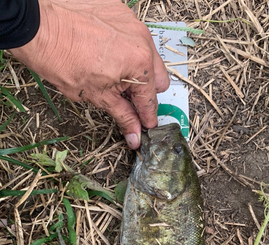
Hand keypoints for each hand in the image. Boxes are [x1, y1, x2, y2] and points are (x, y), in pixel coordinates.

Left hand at [10, 0, 169, 148]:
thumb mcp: (97, 96)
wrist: (38, 28)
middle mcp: (142, 40)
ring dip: (136, 69)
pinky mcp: (120, 11)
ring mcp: (132, 22)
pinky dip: (124, 48)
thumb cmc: (62, 60)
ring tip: (112, 73)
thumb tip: (135, 135)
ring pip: (147, 55)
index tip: (144, 126)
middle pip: (157, 77)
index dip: (147, 117)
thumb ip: (123, 116)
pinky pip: (132, 36)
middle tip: (125, 99)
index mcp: (140, 63)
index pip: (151, 99)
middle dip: (144, 91)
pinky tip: (104, 53)